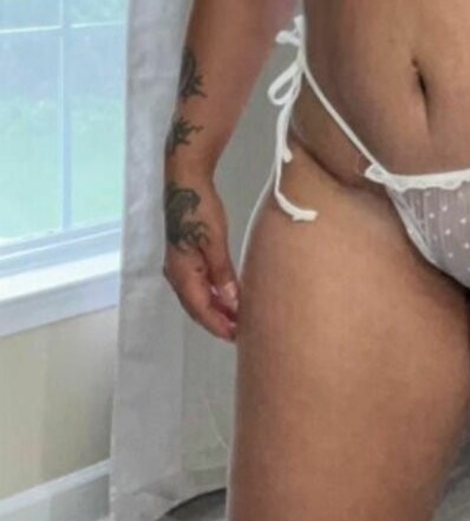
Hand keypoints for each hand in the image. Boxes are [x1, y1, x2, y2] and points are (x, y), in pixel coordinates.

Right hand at [161, 162, 239, 342]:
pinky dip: (213, 294)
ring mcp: (180, 266)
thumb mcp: (215, 242)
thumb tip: (232, 302)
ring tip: (237, 318)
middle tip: (241, 333)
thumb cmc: (200, 210)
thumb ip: (222, 273)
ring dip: (216, 309)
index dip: (218, 325)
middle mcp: (177, 274)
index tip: (237, 337)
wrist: (186, 183)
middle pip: (198, 307)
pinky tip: (228, 296)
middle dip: (218, 321)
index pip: (201, 309)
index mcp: (182, 273)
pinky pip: (199, 284)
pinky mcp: (186, 256)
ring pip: (199, 297)